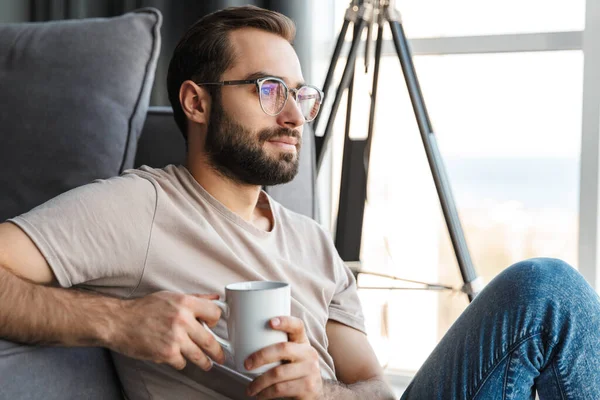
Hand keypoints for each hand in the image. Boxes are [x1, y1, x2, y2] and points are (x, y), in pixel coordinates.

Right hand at [108, 291, 225, 370]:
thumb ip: (195, 298)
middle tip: (220, 356)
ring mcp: (175, 338)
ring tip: (207, 364)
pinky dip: (180, 362)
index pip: (215, 313)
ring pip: (199, 355)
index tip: (213, 327)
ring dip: (205, 362)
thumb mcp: (171, 297)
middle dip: (217, 352)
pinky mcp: (166, 353)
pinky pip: (181, 363)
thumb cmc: (144, 309)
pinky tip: (177, 358)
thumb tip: (215, 298)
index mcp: (186, 303)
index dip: (215, 321)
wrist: (119, 321)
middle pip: (210, 340)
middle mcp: (182, 320)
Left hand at [245, 316, 322, 399]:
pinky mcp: (308, 387)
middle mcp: (309, 353)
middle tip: (247, 365)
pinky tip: (260, 395)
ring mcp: (310, 371)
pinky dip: (265, 393)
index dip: (285, 322)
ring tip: (251, 388)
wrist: (314, 393)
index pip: (297, 326)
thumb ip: (278, 348)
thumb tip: (244, 343)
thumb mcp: (292, 356)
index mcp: (303, 342)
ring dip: (259, 382)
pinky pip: (280, 389)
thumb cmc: (295, 371)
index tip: (270, 322)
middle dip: (261, 356)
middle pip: (283, 348)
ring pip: (278, 373)